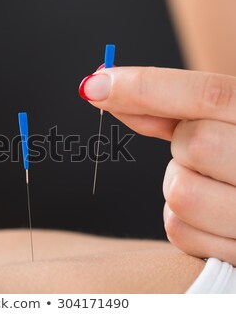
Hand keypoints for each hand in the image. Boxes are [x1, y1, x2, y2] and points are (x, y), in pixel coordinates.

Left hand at [79, 66, 235, 264]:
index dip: (145, 86)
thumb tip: (102, 88)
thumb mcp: (221, 124)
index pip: (208, 95)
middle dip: (181, 147)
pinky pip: (179, 230)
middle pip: (194, 145)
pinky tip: (210, 219)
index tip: (94, 85)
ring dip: (178, 186)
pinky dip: (182, 222)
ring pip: (180, 193)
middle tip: (199, 153)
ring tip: (209, 186)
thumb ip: (168, 108)